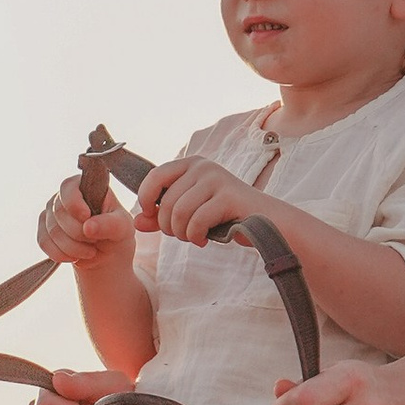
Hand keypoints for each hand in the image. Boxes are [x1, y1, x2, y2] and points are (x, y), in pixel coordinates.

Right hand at [35, 174, 137, 270]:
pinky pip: (44, 242)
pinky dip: (60, 254)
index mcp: (85, 186)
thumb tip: (88, 227)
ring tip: (90, 251)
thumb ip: (109, 225)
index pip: (68, 187)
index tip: (86, 217)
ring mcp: (51, 213)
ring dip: (72, 247)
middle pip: (59, 212)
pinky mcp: (44, 230)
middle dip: (78, 233)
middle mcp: (64, 196)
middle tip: (96, 242)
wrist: (107, 255)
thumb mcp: (122, 228)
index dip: (74, 204)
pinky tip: (75, 257)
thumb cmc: (117, 234)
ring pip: (52, 230)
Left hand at [136, 154, 264, 246]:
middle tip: (184, 234)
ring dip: (182, 233)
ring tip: (194, 237)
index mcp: (190, 165)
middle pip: (167, 202)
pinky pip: (196, 221)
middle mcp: (202, 167)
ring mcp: (216, 179)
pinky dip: (196, 236)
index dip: (146, 199)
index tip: (153, 217)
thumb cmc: (226, 217)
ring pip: (179, 212)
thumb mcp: (189, 215)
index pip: (154, 177)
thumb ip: (161, 217)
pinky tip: (204, 240)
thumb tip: (137, 222)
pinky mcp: (228, 196)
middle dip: (169, 227)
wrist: (267, 222)